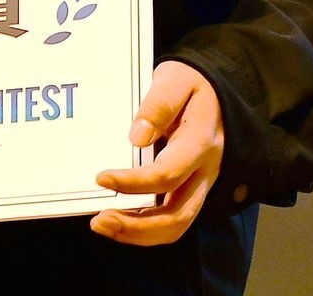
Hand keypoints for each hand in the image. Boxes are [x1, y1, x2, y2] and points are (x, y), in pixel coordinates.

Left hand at [91, 60, 225, 244]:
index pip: (168, 173)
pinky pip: (170, 218)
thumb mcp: (176, 79)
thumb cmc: (190, 83)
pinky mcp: (190, 190)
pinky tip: (117, 219)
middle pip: (178, 215)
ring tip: (103, 224)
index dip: (133, 182)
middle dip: (137, 226)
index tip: (101, 177)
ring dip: (137, 232)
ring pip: (176, 225)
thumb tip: (137, 137)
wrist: (213, 91)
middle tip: (99, 220)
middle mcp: (205, 171)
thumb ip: (159, 105)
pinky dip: (142, 226)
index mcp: (201, 142)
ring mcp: (199, 184)